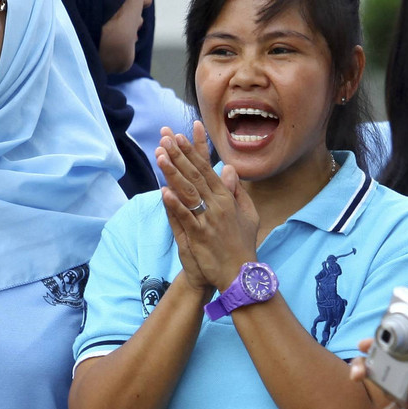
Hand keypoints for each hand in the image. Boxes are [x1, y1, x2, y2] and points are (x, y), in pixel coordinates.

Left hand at [157, 121, 259, 290]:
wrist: (240, 273)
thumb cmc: (243, 243)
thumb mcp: (247, 214)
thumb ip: (237, 190)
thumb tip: (229, 168)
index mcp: (227, 198)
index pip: (207, 170)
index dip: (193, 151)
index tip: (181, 135)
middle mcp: (218, 205)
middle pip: (195, 175)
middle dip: (180, 155)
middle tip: (165, 137)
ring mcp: (209, 220)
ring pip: (188, 191)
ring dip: (173, 172)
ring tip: (160, 155)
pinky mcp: (200, 236)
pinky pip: (186, 217)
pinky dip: (175, 204)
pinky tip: (164, 191)